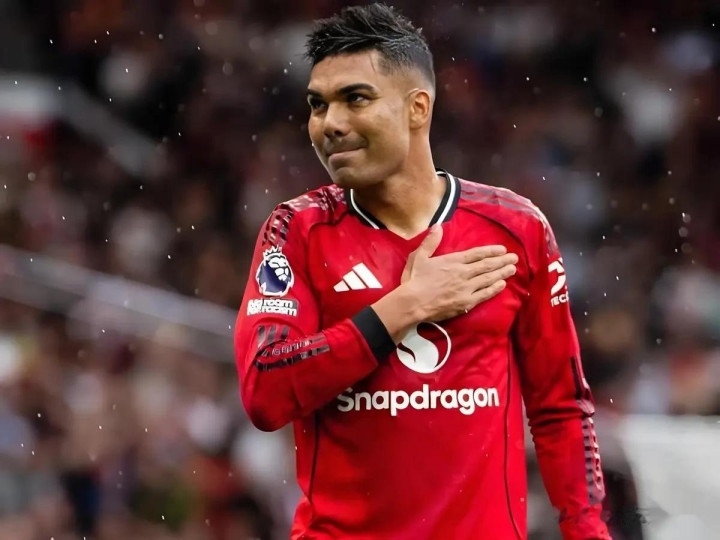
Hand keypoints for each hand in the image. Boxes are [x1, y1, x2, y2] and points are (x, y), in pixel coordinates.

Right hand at [401, 224, 516, 321]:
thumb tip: (438, 226)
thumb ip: (430, 242)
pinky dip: (494, 289)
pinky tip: (502, 285)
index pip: (476, 254)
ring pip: (488, 279)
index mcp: (452, 261)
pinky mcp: (466, 302)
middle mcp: (463, 273)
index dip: (490, 251)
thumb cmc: (413, 280)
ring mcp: (466, 289)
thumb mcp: (418, 257)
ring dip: (502, 273)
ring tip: (512, 269)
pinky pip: (484, 294)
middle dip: (502, 261)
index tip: (502, 249)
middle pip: (486, 266)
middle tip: (515, 258)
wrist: (412, 303)